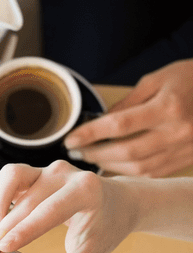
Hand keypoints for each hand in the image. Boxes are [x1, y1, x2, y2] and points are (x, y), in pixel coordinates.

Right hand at [0, 160, 138, 252]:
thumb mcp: (95, 247)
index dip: (23, 230)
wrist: (117, 200)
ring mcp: (44, 170)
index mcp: (84, 190)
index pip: (49, 210)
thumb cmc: (106, 223)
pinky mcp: (30, 172)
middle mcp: (62, 174)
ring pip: (7, 179)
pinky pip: (2, 183)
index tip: (3, 248)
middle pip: (24, 200)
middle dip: (1, 230)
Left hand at [64, 60, 192, 176]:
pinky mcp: (186, 159)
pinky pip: (154, 173)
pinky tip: (115, 166)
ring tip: (92, 159)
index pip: (119, 124)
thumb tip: (101, 122)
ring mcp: (183, 149)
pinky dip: (131, 172)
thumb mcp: (157, 79)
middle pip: (127, 152)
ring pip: (139, 168)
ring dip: (111, 166)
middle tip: (77, 151)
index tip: (71, 139)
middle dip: (96, 154)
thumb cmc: (190, 79)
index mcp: (167, 107)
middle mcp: (176, 132)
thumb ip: (128, 102)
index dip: (91, 134)